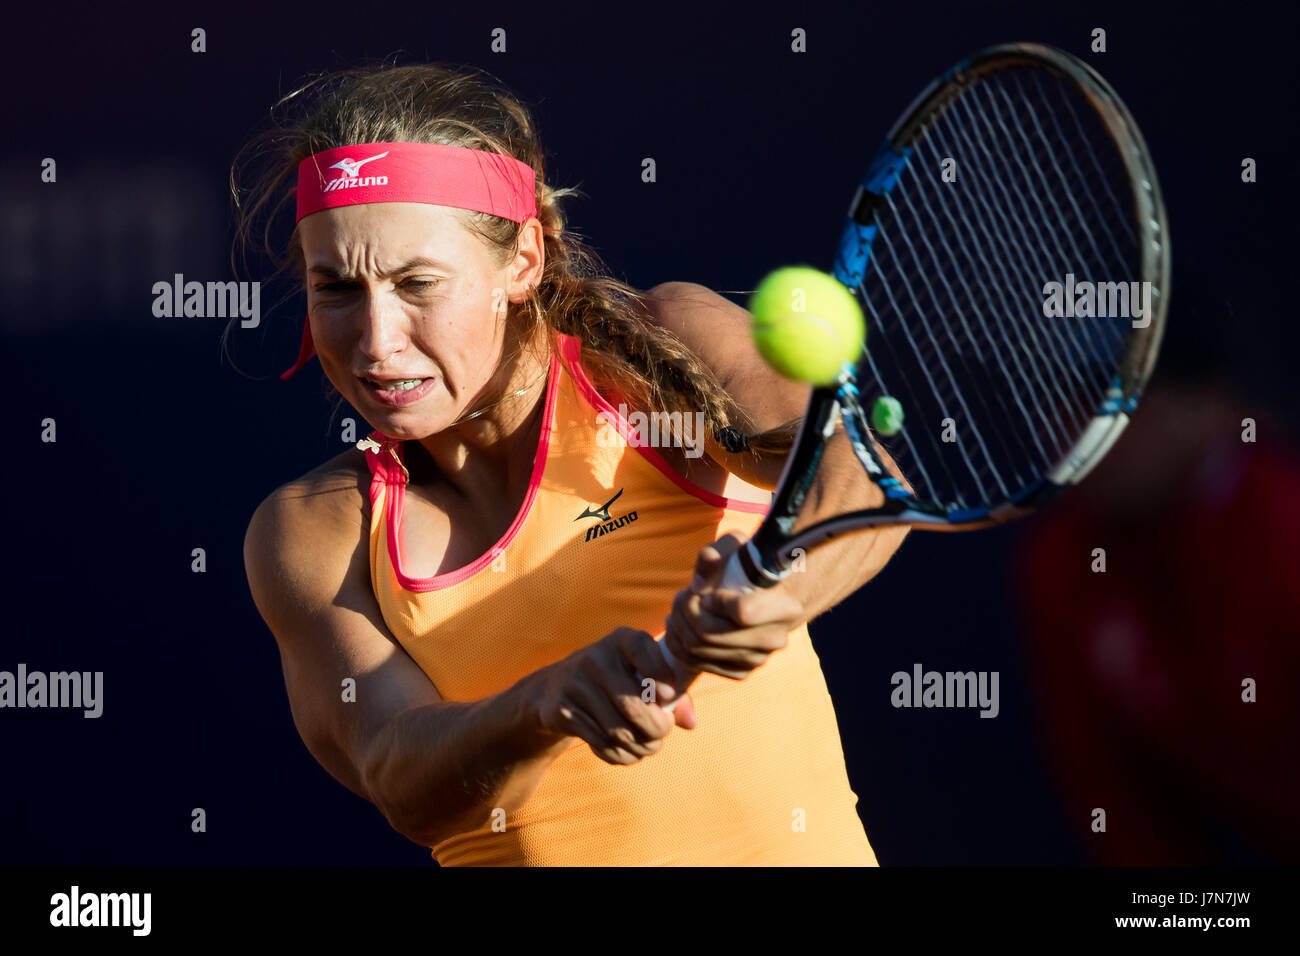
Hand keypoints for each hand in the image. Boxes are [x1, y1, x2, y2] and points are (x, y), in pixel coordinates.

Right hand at [528, 627, 696, 765]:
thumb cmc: (615, 680)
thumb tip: (691, 722)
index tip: (669, 696)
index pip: (642, 649)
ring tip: (649, 748)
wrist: (556, 688)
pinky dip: (621, 755)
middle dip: (656, 729)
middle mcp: (596, 658)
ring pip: (618, 730)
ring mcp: (575, 684)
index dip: (661, 675)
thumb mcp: (640, 675)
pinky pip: (601, 742)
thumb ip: (672, 696)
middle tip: (662, 734)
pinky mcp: (562, 711)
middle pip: (633, 706)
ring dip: (641, 747)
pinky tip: (628, 752)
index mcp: (621, 640)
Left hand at [662, 532, 805, 681]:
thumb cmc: (749, 566)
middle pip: (710, 633)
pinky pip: (697, 664)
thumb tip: (698, 584)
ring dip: (679, 624)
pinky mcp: (741, 671)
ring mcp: (759, 659)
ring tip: (681, 604)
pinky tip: (681, 624)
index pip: (742, 612)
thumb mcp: (736, 548)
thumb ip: (717, 553)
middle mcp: (775, 638)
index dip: (714, 600)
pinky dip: (679, 644)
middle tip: (683, 594)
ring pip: (698, 650)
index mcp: (785, 606)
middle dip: (686, 609)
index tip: (707, 590)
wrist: (766, 596)